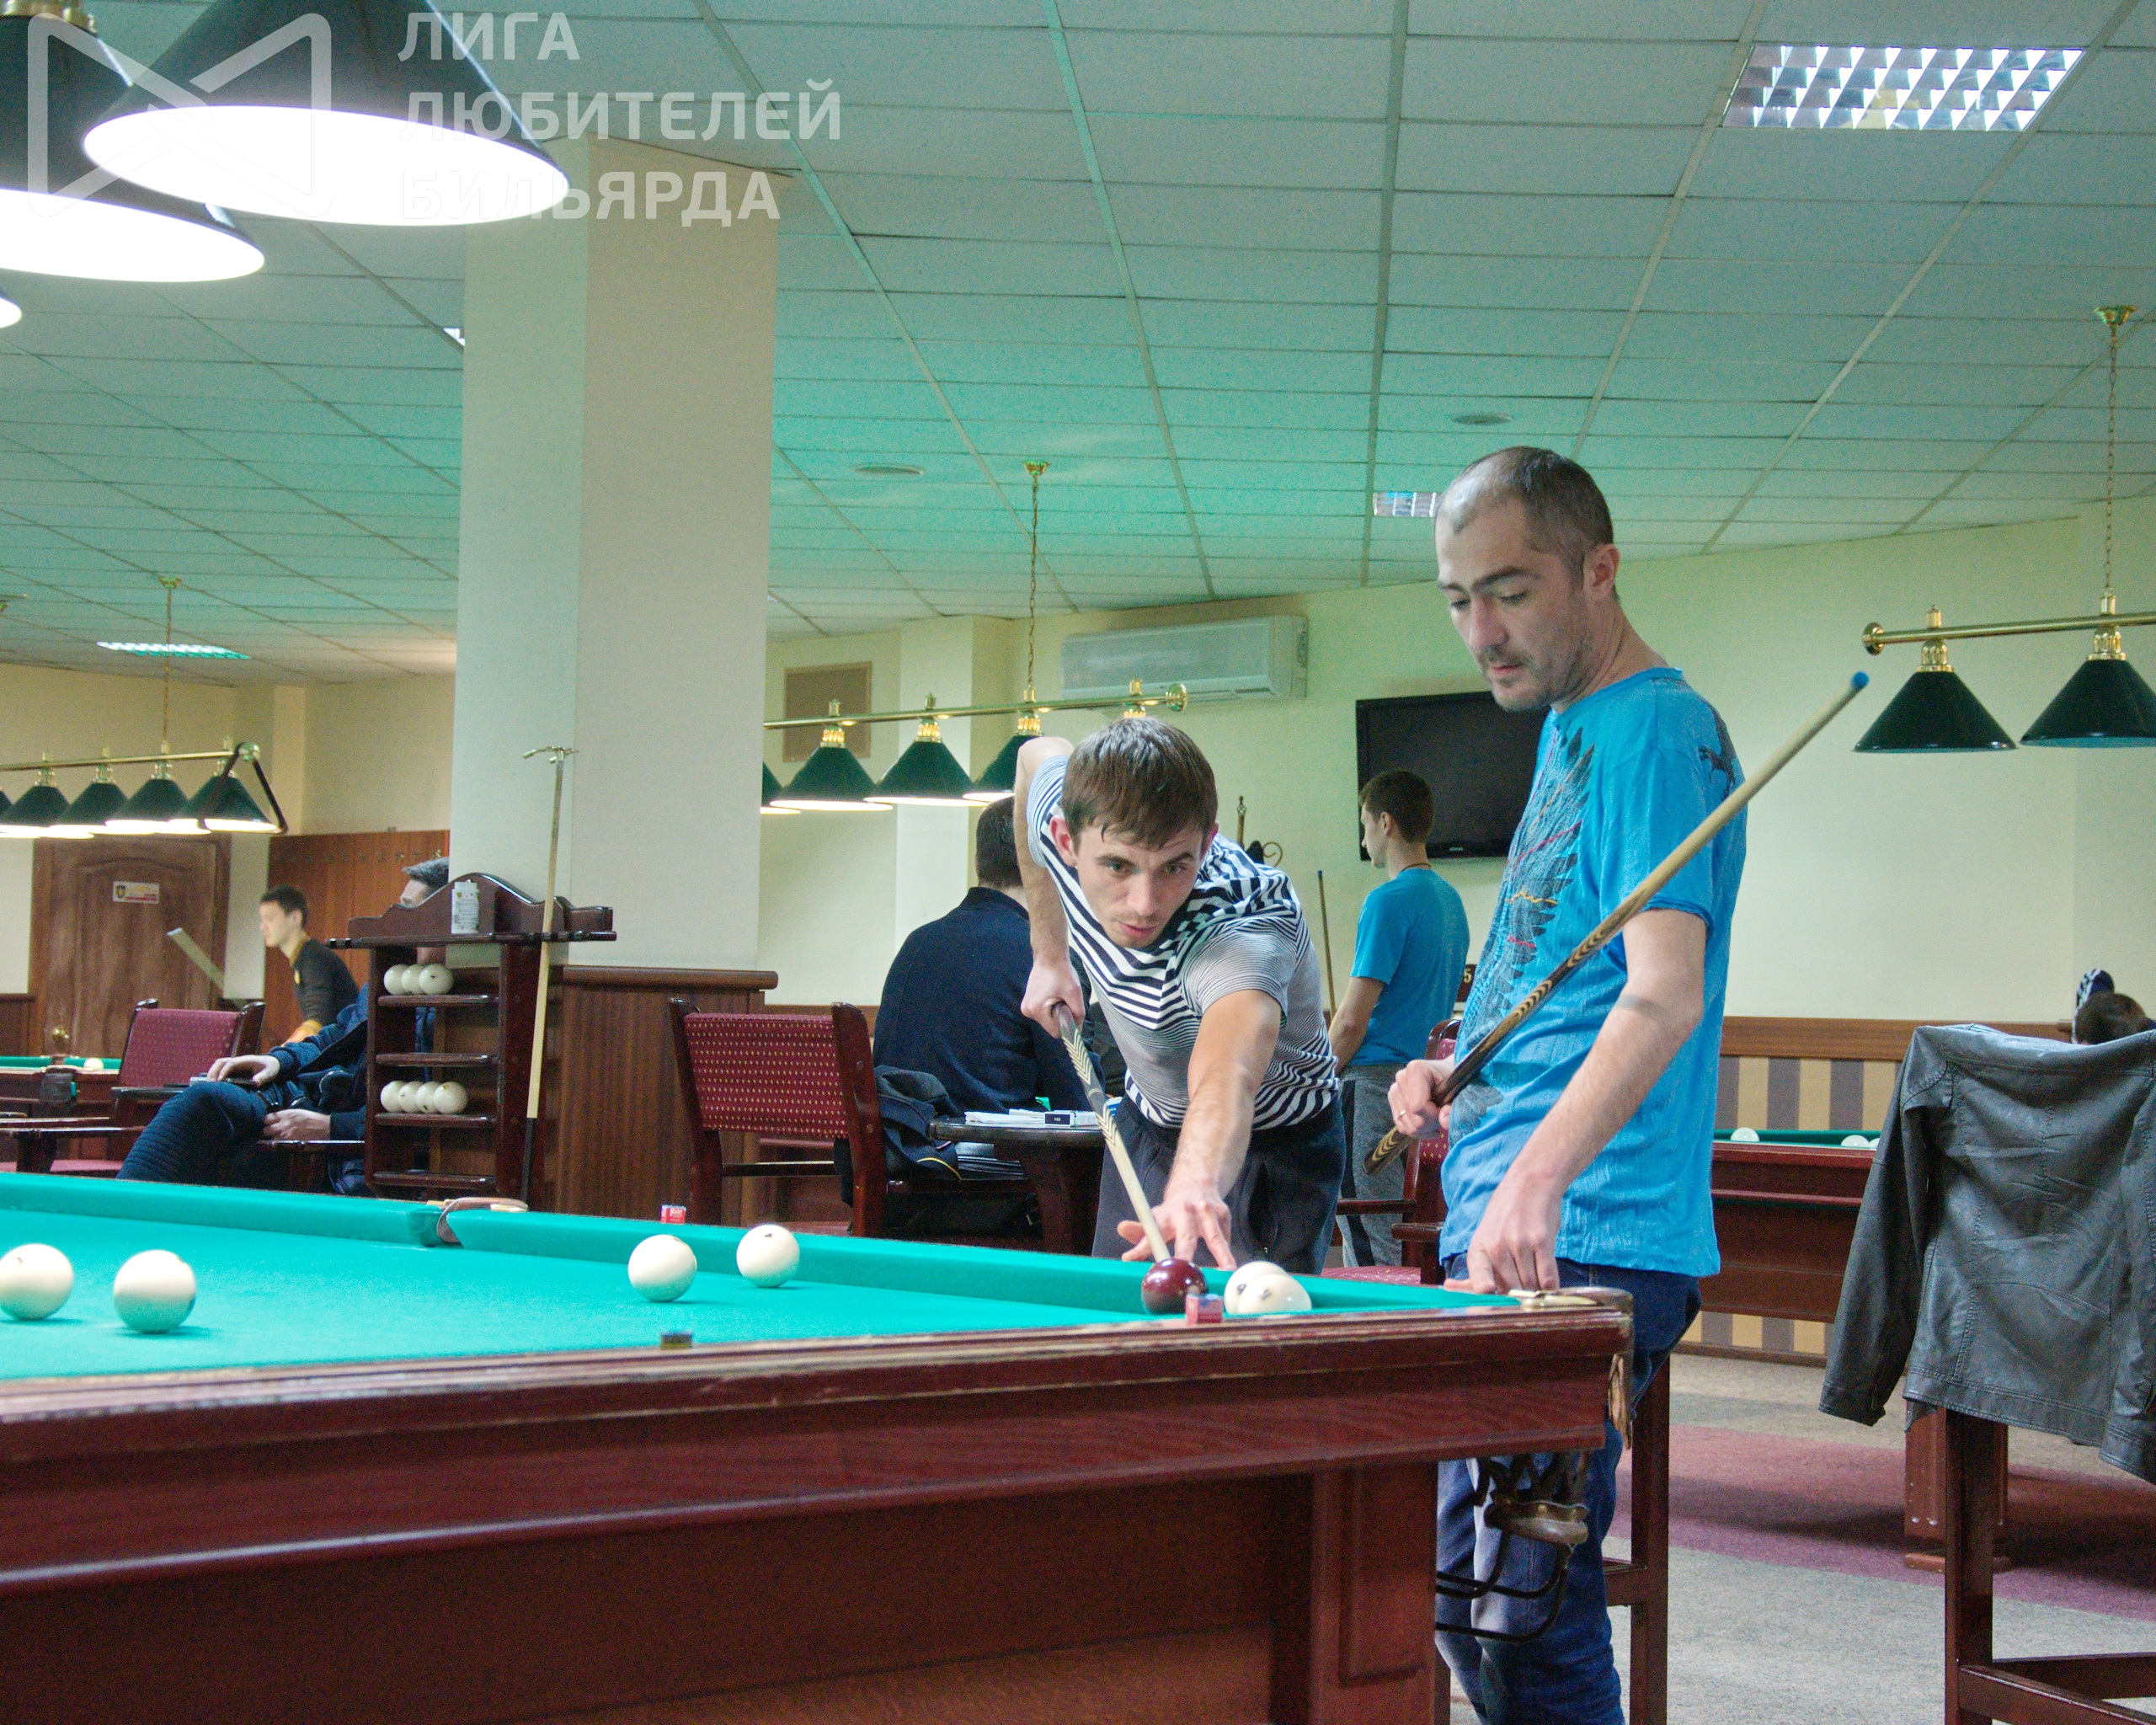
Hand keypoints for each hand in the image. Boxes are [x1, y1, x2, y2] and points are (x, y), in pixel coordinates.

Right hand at [208, 1054, 281, 1086]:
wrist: (272, 1063)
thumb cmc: (270, 1067)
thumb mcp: (269, 1073)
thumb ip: (263, 1077)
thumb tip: (255, 1083)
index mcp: (245, 1061)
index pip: (231, 1063)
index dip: (224, 1071)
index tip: (220, 1080)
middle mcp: (237, 1061)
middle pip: (220, 1062)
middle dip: (213, 1071)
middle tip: (211, 1084)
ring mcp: (234, 1064)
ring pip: (218, 1065)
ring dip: (212, 1073)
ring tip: (209, 1085)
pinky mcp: (233, 1069)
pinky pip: (220, 1070)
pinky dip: (214, 1075)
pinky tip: (213, 1084)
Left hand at [261, 1109, 330, 1140]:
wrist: (325, 1128)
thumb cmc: (314, 1119)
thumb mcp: (299, 1112)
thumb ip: (286, 1116)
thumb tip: (278, 1119)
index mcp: (286, 1115)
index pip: (267, 1118)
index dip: (268, 1121)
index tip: (270, 1123)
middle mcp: (283, 1125)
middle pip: (266, 1130)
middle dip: (268, 1132)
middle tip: (273, 1133)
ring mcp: (285, 1136)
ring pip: (271, 1139)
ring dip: (275, 1139)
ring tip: (280, 1139)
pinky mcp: (289, 1144)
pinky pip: (279, 1146)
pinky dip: (280, 1145)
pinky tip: (285, 1144)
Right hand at [1022, 955, 1085, 1037]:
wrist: (1049, 956)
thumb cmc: (1062, 972)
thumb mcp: (1074, 993)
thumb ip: (1078, 1013)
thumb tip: (1077, 1030)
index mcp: (1036, 1010)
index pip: (1056, 1032)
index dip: (1067, 1025)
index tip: (1071, 1011)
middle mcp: (1027, 1011)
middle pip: (1051, 1026)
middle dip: (1060, 1017)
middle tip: (1065, 999)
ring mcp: (1026, 1006)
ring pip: (1047, 1020)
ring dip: (1056, 1012)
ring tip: (1058, 995)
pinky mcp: (1028, 1002)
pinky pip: (1043, 1013)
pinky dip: (1051, 1007)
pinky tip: (1053, 994)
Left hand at [1116, 1169, 1235, 1267]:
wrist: (1196, 1183)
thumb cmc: (1173, 1211)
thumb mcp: (1155, 1219)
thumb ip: (1141, 1235)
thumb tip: (1126, 1251)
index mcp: (1165, 1216)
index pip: (1150, 1233)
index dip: (1141, 1248)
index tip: (1129, 1259)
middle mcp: (1186, 1213)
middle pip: (1185, 1239)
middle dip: (1184, 1257)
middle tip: (1182, 1273)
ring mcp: (1207, 1213)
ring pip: (1215, 1239)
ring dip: (1222, 1257)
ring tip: (1225, 1273)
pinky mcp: (1224, 1215)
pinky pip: (1225, 1240)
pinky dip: (1227, 1256)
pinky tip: (1227, 1270)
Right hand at [1389, 1055, 1455, 1137]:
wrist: (1449, 1076)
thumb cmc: (1456, 1081)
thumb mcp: (1460, 1091)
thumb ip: (1454, 1107)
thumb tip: (1444, 1122)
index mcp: (1415, 1069)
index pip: (1417, 1107)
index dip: (1434, 1116)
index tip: (1446, 1110)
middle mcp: (1401, 1078)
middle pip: (1412, 1119)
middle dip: (1431, 1124)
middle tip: (1443, 1114)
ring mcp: (1395, 1090)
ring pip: (1407, 1127)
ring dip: (1426, 1129)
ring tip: (1437, 1117)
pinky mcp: (1394, 1101)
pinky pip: (1403, 1127)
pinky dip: (1418, 1131)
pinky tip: (1429, 1124)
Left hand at [1462, 1167, 1563, 1293]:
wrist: (1529, 1185)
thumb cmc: (1506, 1218)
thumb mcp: (1485, 1239)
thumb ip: (1478, 1269)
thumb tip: (1449, 1288)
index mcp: (1479, 1249)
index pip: (1477, 1274)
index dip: (1482, 1286)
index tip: (1487, 1290)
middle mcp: (1497, 1246)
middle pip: (1511, 1289)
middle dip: (1519, 1297)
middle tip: (1523, 1293)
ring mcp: (1519, 1243)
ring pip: (1530, 1285)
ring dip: (1536, 1291)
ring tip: (1536, 1283)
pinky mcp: (1541, 1241)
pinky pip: (1548, 1276)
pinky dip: (1550, 1285)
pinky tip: (1549, 1282)